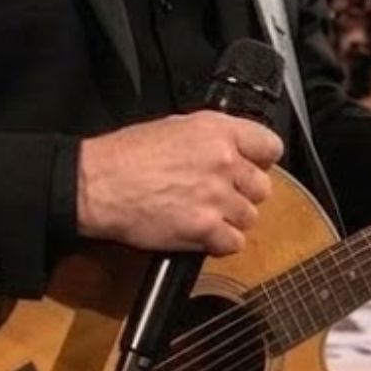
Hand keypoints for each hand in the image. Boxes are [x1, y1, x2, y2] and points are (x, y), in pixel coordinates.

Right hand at [77, 112, 283, 256]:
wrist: (100, 184)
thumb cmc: (127, 155)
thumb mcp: (175, 127)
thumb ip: (212, 137)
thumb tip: (233, 148)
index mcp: (216, 130)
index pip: (270, 145)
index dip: (262, 159)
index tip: (254, 166)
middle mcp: (223, 161)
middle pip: (262, 187)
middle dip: (244, 193)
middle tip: (221, 194)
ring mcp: (216, 196)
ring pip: (249, 217)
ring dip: (231, 219)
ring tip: (205, 213)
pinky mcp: (205, 229)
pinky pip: (234, 243)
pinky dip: (220, 243)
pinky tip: (201, 232)